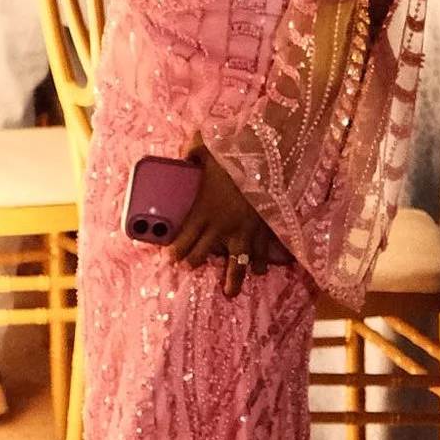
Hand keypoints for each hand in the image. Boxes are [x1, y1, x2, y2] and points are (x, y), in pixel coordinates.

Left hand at [165, 147, 278, 294]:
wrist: (269, 161)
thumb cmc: (234, 154)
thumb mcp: (205, 147)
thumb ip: (191, 153)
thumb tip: (184, 155)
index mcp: (202, 210)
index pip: (182, 240)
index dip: (175, 252)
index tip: (171, 257)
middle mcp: (220, 227)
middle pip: (202, 255)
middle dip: (194, 262)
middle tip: (190, 266)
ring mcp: (243, 232)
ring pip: (234, 264)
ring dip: (231, 279)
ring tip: (229, 292)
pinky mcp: (263, 232)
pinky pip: (262, 253)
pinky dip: (261, 263)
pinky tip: (259, 270)